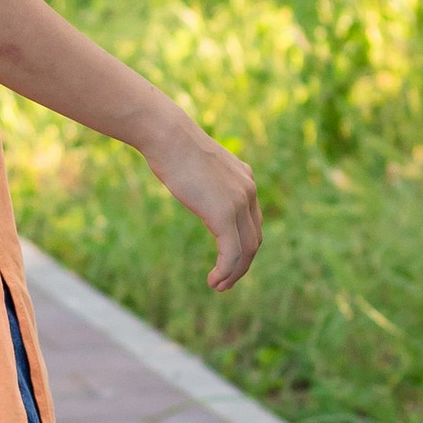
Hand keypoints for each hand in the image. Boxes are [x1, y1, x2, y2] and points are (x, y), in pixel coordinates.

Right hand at [144, 111, 261, 290]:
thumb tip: (198, 189)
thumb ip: (208, 182)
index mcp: (245, 180)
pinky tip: (214, 280)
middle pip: (254, 239)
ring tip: (219, 286)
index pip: (253, 222)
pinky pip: (232, 252)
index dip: (243, 247)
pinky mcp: (224, 214)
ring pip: (246, 250)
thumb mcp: (198, 166)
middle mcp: (248, 191)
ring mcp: (239, 203)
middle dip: (242, 265)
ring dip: (235, 273)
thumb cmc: (174, 147)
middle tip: (225, 283)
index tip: (228, 262)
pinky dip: (226, 271)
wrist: (169, 136)